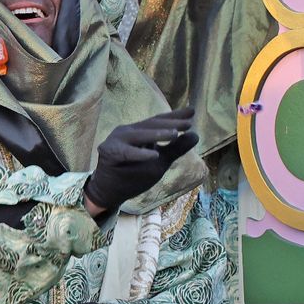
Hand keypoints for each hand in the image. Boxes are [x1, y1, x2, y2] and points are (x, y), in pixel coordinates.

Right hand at [83, 109, 198, 215]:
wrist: (109, 191)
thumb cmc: (133, 175)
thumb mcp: (160, 162)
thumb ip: (175, 149)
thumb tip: (195, 135)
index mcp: (138, 131)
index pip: (158, 121)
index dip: (175, 116)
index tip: (192, 111)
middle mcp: (127, 131)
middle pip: (151, 125)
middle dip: (170, 123)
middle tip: (187, 124)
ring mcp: (116, 140)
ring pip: (139, 135)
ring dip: (156, 134)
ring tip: (174, 133)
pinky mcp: (109, 153)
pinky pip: (127, 153)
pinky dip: (139, 154)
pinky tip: (154, 155)